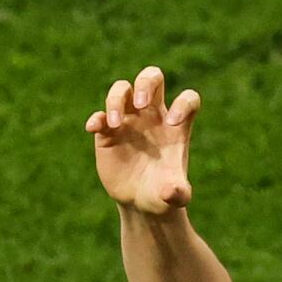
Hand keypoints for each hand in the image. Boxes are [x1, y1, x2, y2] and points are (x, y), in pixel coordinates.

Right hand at [88, 65, 198, 216]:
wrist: (141, 203)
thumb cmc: (162, 195)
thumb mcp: (173, 198)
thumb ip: (177, 194)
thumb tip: (172, 192)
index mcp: (176, 126)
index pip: (188, 99)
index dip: (183, 103)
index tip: (173, 123)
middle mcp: (153, 117)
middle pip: (152, 78)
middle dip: (146, 83)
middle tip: (140, 104)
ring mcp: (129, 121)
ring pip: (122, 89)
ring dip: (116, 99)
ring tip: (115, 124)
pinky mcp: (108, 133)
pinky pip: (100, 116)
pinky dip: (96, 118)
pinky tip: (94, 128)